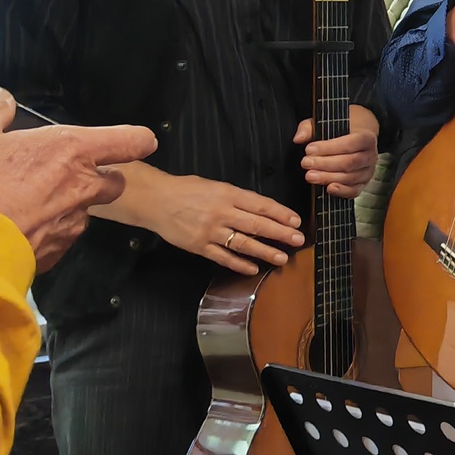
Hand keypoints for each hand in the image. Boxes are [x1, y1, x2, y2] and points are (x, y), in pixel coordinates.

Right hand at [0, 90, 157, 269]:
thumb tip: (2, 99)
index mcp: (72, 151)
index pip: (131, 140)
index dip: (135, 139)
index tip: (132, 141)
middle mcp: (82, 188)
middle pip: (113, 180)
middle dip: (98, 175)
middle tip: (62, 173)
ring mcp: (71, 225)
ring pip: (82, 211)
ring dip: (64, 205)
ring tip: (24, 202)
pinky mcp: (55, 254)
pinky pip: (58, 238)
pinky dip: (43, 231)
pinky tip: (12, 228)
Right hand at [134, 169, 303, 274]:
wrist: (155, 200)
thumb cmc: (187, 190)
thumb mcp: (215, 186)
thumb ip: (237, 198)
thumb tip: (262, 210)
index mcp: (227, 194)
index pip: (261, 205)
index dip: (281, 214)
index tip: (296, 221)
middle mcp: (221, 213)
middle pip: (256, 224)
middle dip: (280, 233)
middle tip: (298, 240)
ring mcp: (209, 231)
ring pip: (243, 243)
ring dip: (265, 252)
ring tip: (282, 257)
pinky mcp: (199, 246)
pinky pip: (222, 257)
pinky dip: (239, 264)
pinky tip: (253, 268)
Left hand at [295, 106, 379, 197]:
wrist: (359, 135)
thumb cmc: (343, 130)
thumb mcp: (327, 122)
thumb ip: (311, 128)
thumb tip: (299, 138)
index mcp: (366, 137)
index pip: (350, 144)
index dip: (329, 148)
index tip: (309, 149)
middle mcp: (370, 155)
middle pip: (349, 162)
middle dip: (325, 164)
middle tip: (306, 163)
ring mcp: (367, 171)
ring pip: (350, 177)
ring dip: (328, 178)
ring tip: (310, 175)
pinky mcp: (362, 183)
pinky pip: (354, 191)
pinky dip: (341, 191)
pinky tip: (328, 188)